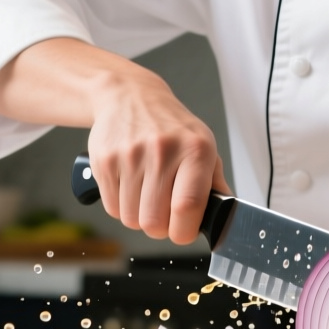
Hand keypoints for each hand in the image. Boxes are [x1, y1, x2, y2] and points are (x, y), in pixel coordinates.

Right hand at [0, 38, 228, 244]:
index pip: (187, 207)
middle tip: (163, 212)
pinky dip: (122, 206)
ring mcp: (130, 156)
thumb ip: (214, 185)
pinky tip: (130, 186)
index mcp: (195, 150)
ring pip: (131, 219)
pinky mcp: (105, 161)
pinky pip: (112, 208)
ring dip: (140, 216)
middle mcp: (162, 151)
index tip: (183, 231)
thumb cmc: (171, 127)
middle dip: (160, 228)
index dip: (184, 231)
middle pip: (154, 222)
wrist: (130, 97)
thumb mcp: (203, 146)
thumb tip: (224, 218)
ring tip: (147, 194)